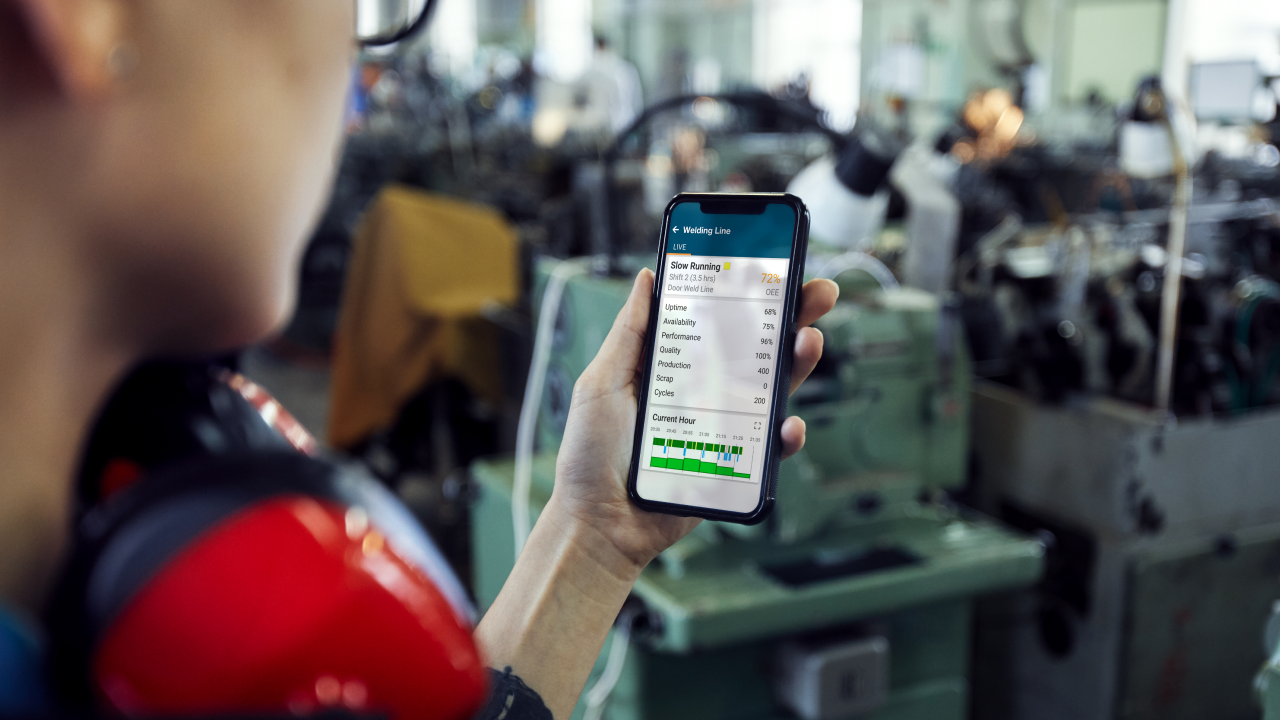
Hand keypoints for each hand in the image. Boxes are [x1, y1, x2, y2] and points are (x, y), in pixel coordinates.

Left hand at [550, 269, 838, 572]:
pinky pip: (770, 449)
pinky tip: (788, 424)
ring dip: (798, 362)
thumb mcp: (603, 381)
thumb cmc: (590, 456)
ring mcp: (723, 428)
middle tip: (819, 292)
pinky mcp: (734, 467)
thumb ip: (630, 333)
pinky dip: (785, 436)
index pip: (720, 320)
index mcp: (675, 366)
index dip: (750, 293)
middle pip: (758, 347)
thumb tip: (648, 277)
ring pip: (772, 389)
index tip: (775, 264)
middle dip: (793, 316)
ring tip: (808, 340)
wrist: (598, 524)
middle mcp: (704, 392)